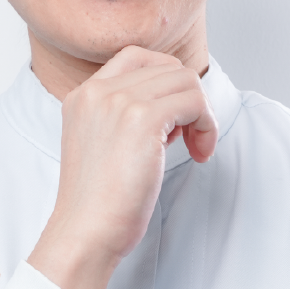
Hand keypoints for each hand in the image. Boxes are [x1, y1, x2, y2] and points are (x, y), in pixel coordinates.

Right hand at [28, 46, 216, 288]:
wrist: (86, 231)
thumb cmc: (98, 202)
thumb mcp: (101, 144)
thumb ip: (125, 116)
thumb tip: (175, 105)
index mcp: (83, 95)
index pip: (136, 57)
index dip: (165, 80)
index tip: (172, 117)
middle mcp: (98, 91)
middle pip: (167, 67)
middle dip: (186, 100)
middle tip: (187, 139)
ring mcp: (118, 101)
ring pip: (185, 80)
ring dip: (200, 113)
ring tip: (193, 147)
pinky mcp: (142, 119)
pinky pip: (194, 102)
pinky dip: (206, 126)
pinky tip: (199, 153)